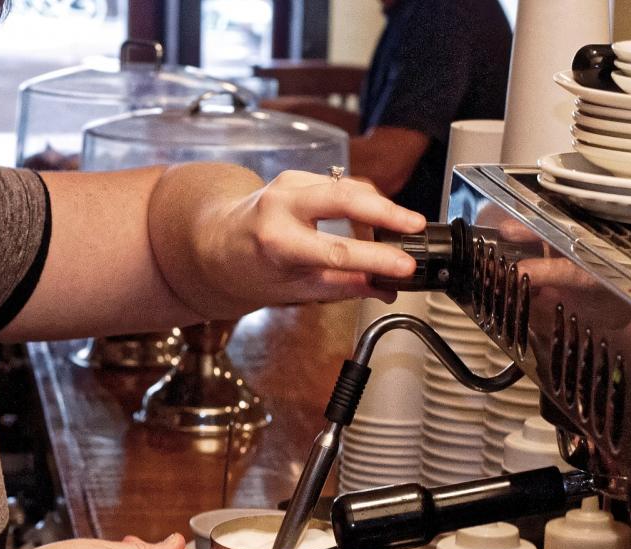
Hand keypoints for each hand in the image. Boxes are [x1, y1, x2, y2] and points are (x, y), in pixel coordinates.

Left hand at [189, 169, 424, 312]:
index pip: (336, 250)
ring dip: (379, 204)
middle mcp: (279, 205)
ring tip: (404, 226)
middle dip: (387, 211)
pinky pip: (339, 182)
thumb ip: (342, 287)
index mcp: (275, 241)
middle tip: (415, 227)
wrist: (214, 241)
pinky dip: (362, 198)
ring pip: (347, 185)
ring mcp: (287, 184)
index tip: (405, 267)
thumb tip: (385, 289)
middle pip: (345, 198)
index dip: (376, 258)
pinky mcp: (295, 176)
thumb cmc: (249, 269)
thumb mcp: (293, 289)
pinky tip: (378, 215)